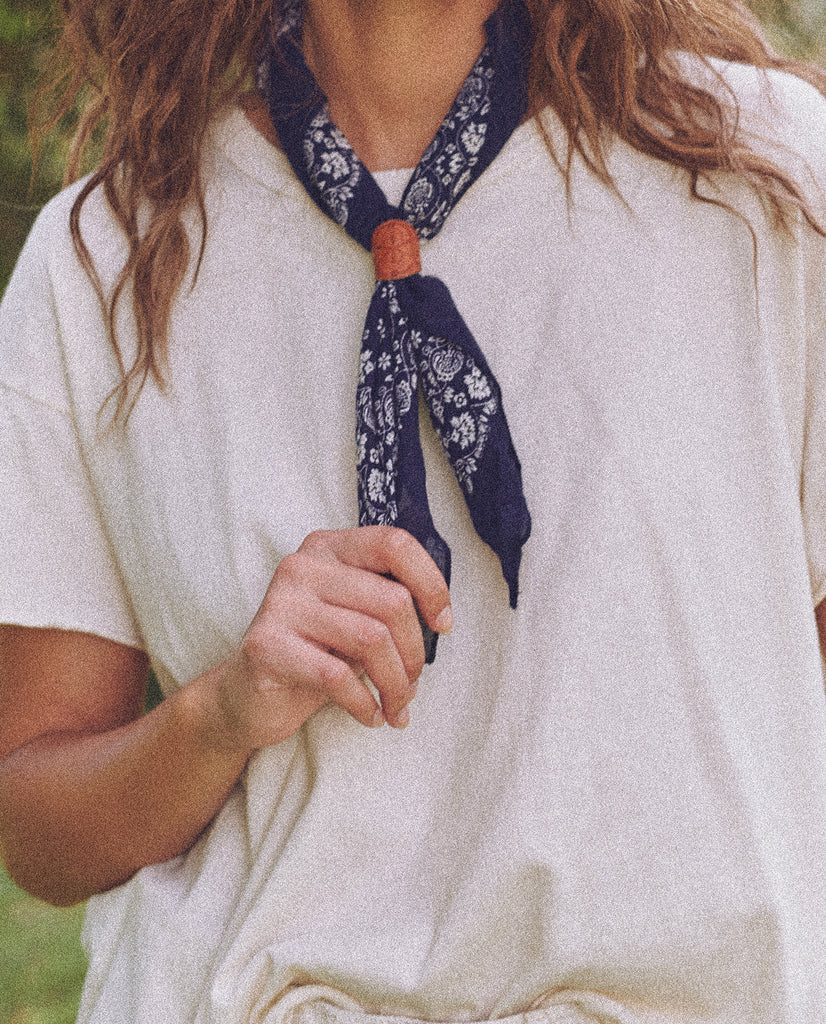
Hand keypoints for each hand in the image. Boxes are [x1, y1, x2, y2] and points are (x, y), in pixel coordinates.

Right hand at [194, 527, 451, 755]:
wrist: (246, 696)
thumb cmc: (313, 654)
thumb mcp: (355, 619)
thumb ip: (387, 605)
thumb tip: (441, 617)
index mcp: (329, 548)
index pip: (394, 544)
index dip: (431, 584)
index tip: (443, 623)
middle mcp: (302, 565)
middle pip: (392, 601)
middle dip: (414, 654)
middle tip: (411, 685)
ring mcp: (281, 602)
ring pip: (371, 639)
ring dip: (395, 685)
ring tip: (396, 707)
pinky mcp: (266, 645)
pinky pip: (337, 675)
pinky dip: (365, 703)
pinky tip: (370, 716)